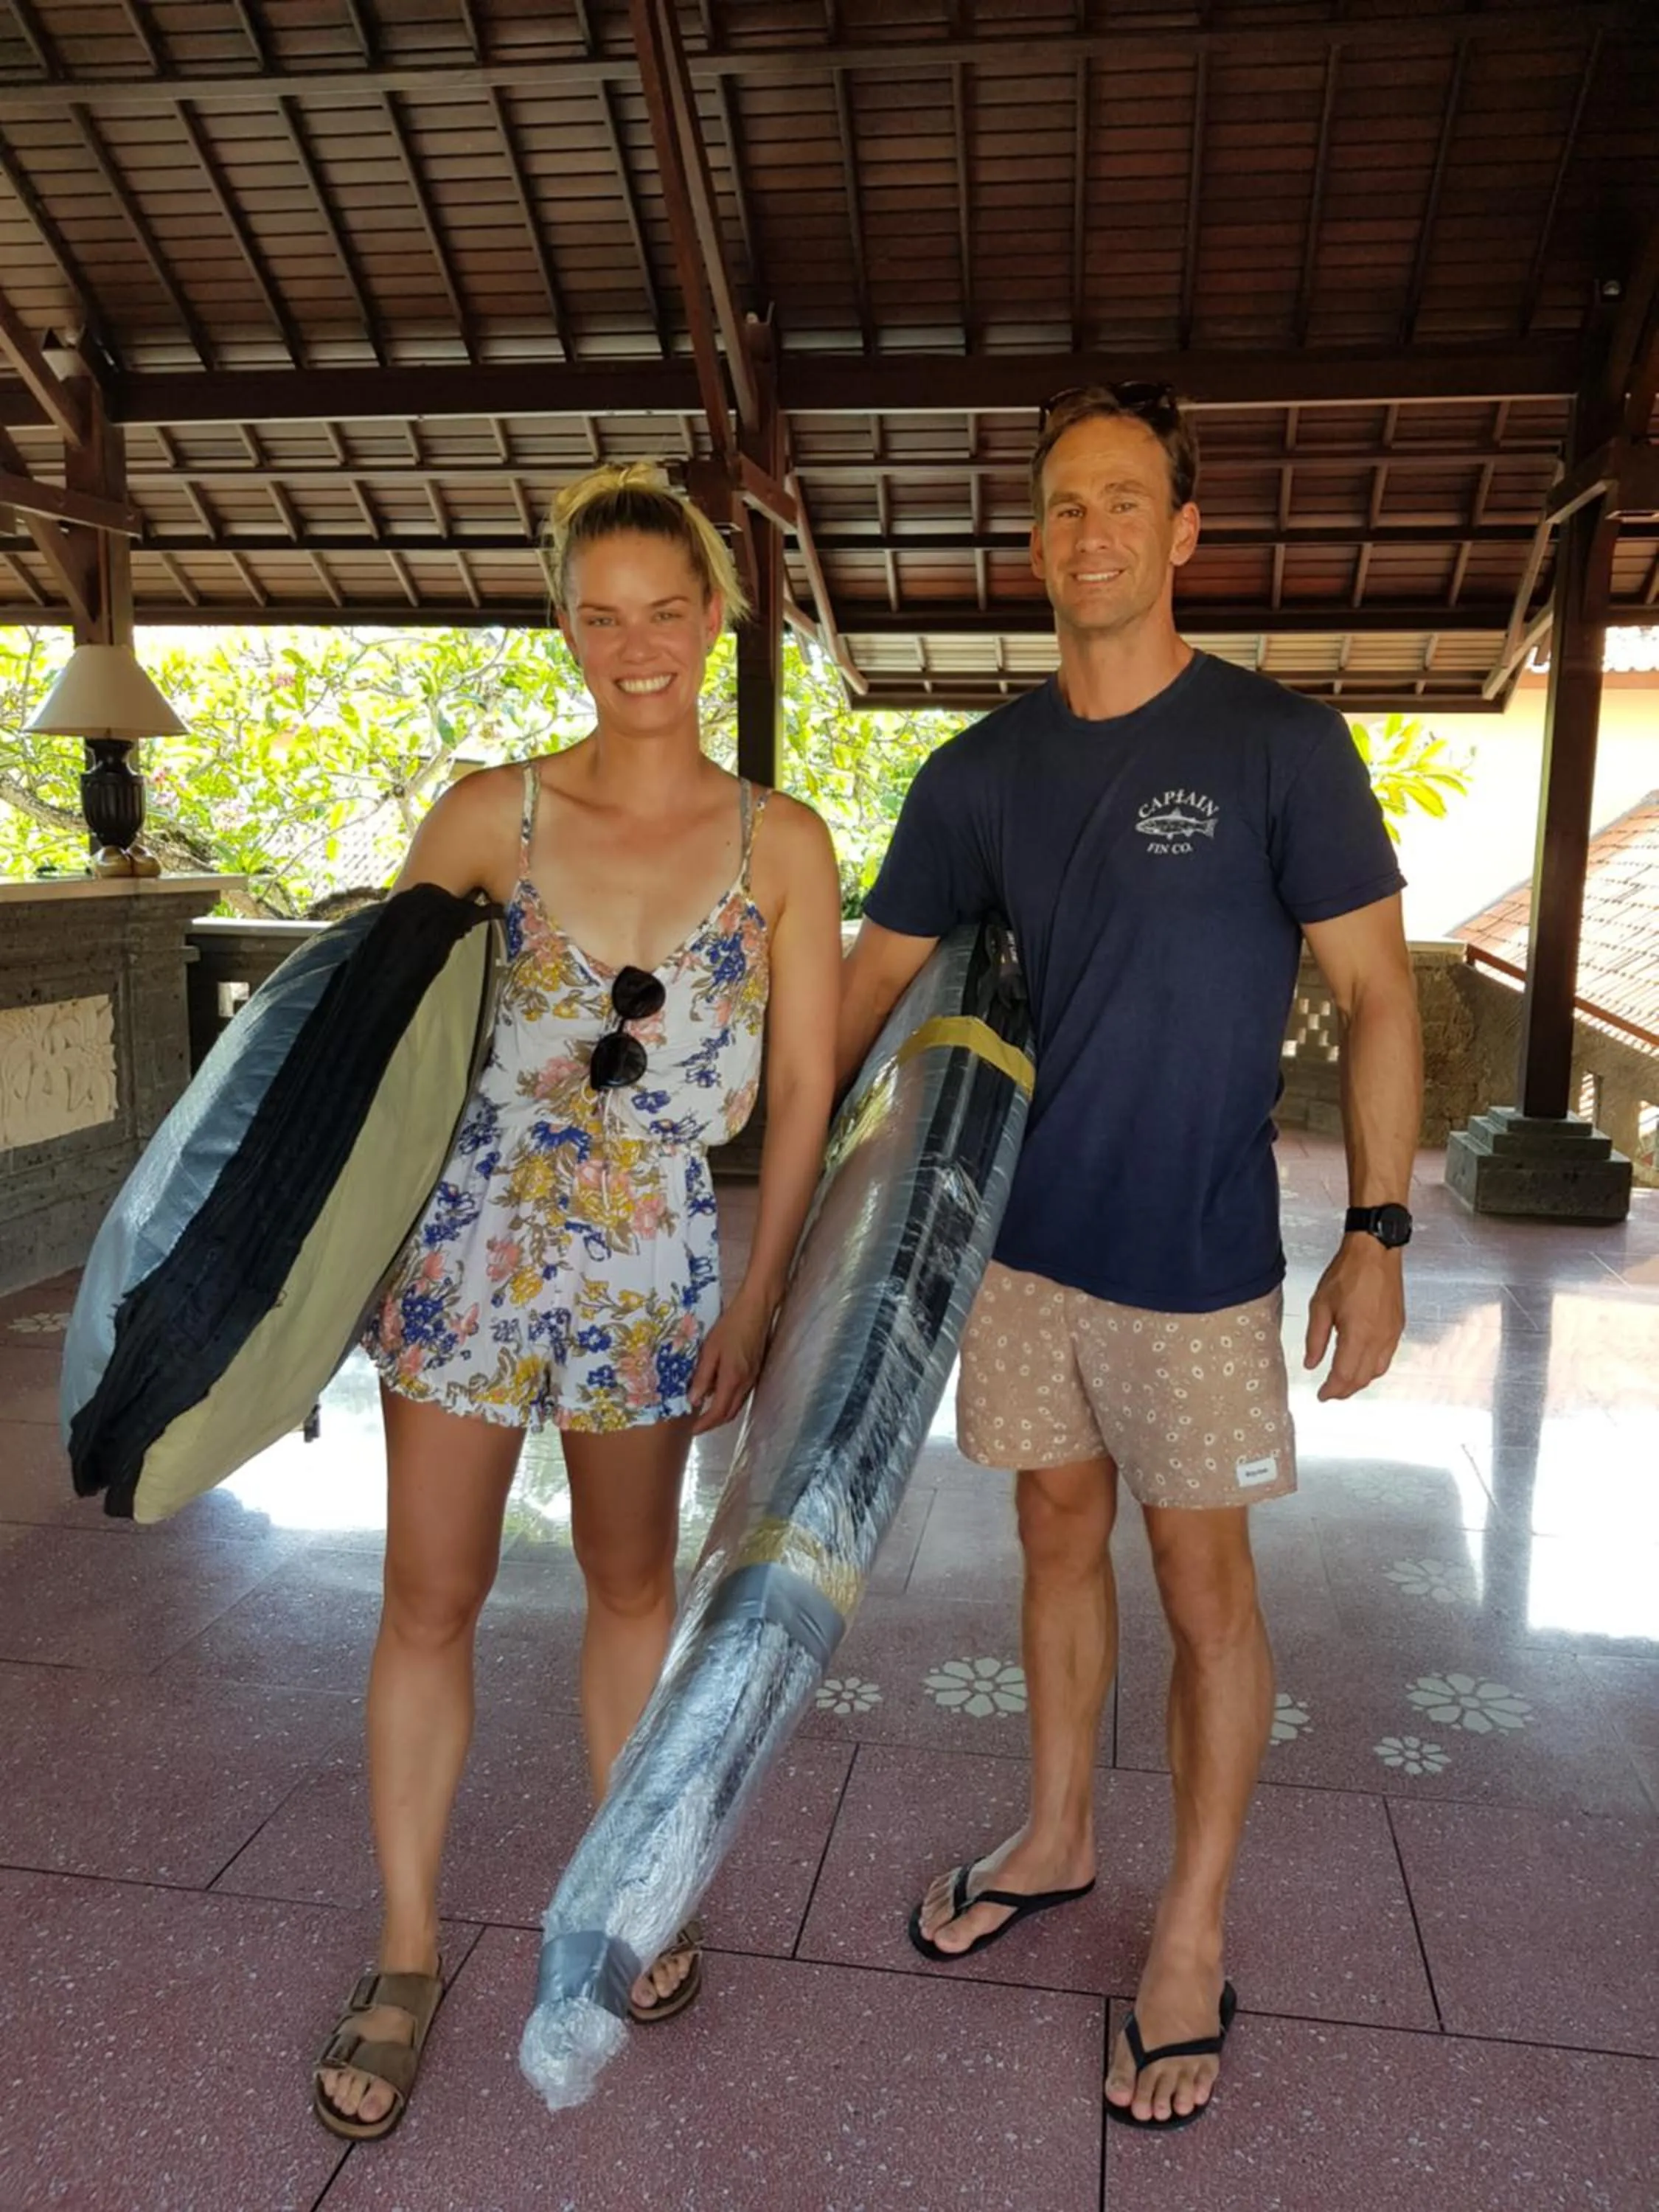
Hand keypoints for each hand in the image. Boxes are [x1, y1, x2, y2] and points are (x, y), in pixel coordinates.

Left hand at [689, 1293, 773, 1434]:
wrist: (756, 1310)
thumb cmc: (730, 1326)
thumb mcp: (710, 1350)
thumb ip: (702, 1377)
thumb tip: (693, 1400)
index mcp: (732, 1379)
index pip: (718, 1412)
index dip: (705, 1424)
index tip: (691, 1430)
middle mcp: (745, 1384)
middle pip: (729, 1414)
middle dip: (712, 1423)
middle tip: (696, 1424)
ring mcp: (752, 1379)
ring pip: (736, 1405)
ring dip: (720, 1413)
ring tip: (703, 1411)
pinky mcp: (754, 1372)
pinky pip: (740, 1395)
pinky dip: (727, 1401)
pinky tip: (715, 1392)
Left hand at [1303, 1237, 1404, 1401]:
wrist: (1376, 1251)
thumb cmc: (1348, 1273)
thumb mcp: (1320, 1305)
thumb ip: (1315, 1339)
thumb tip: (1311, 1363)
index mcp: (1358, 1335)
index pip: (1344, 1375)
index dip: (1332, 1390)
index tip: (1321, 1395)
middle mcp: (1379, 1339)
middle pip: (1363, 1378)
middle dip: (1345, 1390)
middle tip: (1330, 1393)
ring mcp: (1392, 1334)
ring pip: (1377, 1371)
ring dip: (1360, 1381)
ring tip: (1344, 1383)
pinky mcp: (1398, 1327)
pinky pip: (1387, 1357)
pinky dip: (1373, 1368)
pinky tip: (1361, 1364)